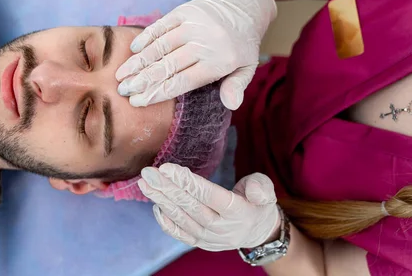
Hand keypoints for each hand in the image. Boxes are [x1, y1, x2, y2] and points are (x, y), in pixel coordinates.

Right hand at [115, 0, 276, 108]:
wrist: (245, 9)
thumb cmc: (241, 47)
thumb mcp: (247, 69)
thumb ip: (236, 86)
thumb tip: (231, 105)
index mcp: (218, 62)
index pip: (180, 82)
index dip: (156, 93)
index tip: (137, 101)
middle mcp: (204, 43)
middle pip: (166, 66)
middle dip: (141, 80)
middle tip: (122, 90)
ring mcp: (194, 25)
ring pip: (160, 46)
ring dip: (138, 61)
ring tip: (121, 74)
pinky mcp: (186, 10)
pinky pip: (162, 25)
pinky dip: (146, 37)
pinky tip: (133, 50)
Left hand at [138, 163, 279, 251]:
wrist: (258, 232)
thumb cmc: (257, 203)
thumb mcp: (265, 190)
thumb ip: (261, 188)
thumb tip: (252, 191)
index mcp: (238, 211)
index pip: (209, 195)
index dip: (187, 181)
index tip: (166, 168)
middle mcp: (222, 227)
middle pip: (191, 206)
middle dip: (167, 188)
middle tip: (148, 173)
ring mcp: (210, 238)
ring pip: (182, 219)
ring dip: (161, 201)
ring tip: (145, 185)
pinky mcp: (201, 243)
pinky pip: (180, 234)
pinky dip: (166, 221)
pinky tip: (155, 205)